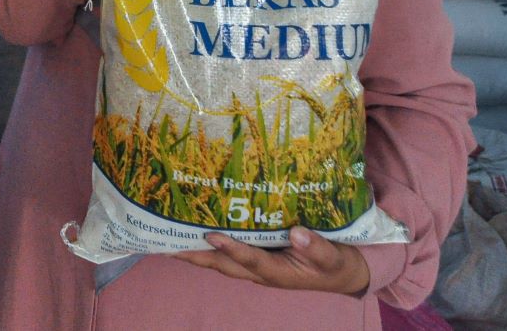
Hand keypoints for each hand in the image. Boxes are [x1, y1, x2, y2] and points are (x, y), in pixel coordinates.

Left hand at [173, 227, 370, 296]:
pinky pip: (227, 253)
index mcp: (278, 272)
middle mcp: (260, 271)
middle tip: (166, 243)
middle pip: (223, 264)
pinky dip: (209, 246)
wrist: (340, 273)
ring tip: (168, 239)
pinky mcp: (256, 258)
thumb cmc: (336, 265)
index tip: (211, 235)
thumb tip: (298, 234)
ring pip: (220, 261)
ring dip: (196, 252)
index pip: (250, 260)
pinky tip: (194, 233)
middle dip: (195, 255)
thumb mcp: (334, 258)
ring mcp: (256, 266)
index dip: (231, 248)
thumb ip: (318, 248)